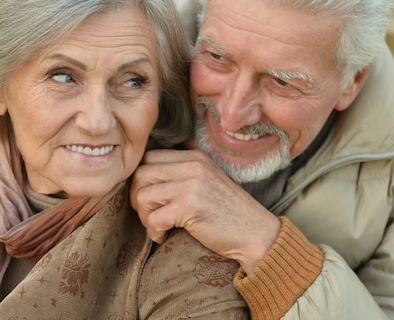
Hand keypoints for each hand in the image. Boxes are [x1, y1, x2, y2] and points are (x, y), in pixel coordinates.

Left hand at [130, 148, 280, 272]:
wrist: (255, 233)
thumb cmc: (228, 212)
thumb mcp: (208, 179)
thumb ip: (184, 170)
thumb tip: (147, 169)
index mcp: (194, 157)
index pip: (150, 157)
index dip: (142, 180)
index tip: (151, 199)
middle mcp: (193, 166)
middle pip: (141, 174)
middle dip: (138, 198)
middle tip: (150, 215)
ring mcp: (192, 185)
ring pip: (143, 195)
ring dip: (145, 216)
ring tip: (159, 227)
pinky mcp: (191, 207)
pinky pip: (153, 218)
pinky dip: (154, 231)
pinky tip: (164, 236)